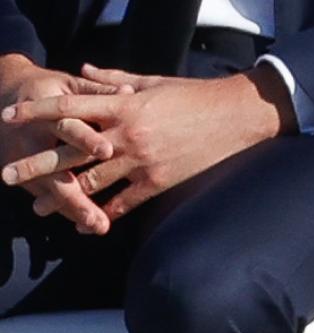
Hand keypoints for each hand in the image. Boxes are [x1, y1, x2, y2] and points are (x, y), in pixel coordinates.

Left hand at [2, 63, 295, 230]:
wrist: (236, 116)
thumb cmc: (195, 95)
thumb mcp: (152, 82)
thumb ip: (114, 80)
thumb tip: (83, 72)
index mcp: (123, 105)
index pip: (68, 107)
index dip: (35, 111)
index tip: (9, 117)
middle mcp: (126, 134)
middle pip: (70, 150)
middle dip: (35, 164)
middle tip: (6, 175)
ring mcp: (143, 160)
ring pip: (92, 181)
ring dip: (63, 196)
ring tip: (38, 207)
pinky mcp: (160, 181)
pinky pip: (125, 202)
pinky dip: (104, 214)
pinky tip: (88, 224)